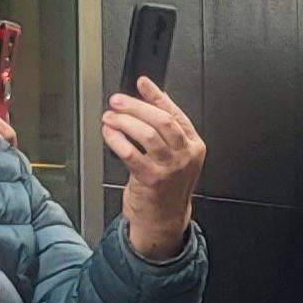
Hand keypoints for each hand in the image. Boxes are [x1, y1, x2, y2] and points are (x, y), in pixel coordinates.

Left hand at [104, 78, 206, 260]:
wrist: (164, 220)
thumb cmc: (167, 187)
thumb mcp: (175, 157)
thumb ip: (166, 132)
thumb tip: (150, 102)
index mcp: (194, 146)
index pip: (175, 113)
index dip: (157, 95)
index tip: (142, 83)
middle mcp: (185, 156)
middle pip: (162, 121)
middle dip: (136, 106)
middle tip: (118, 101)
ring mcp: (170, 168)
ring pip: (147, 134)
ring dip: (124, 121)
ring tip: (110, 118)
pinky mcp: (152, 179)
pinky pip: (131, 153)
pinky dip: (117, 140)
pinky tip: (109, 134)